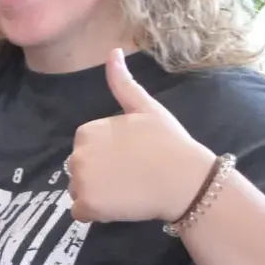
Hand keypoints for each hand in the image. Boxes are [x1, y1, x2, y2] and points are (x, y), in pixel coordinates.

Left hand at [68, 52, 215, 223]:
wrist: (187, 181)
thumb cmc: (170, 144)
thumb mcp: (147, 108)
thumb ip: (123, 83)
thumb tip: (113, 51)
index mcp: (87, 131)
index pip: (86, 148)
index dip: (108, 156)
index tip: (132, 157)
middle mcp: (77, 154)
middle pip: (80, 170)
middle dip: (101, 175)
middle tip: (132, 175)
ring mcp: (81, 180)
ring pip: (79, 191)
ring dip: (98, 194)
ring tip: (129, 189)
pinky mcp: (87, 205)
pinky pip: (80, 212)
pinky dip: (95, 212)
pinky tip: (120, 205)